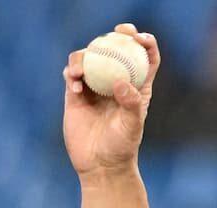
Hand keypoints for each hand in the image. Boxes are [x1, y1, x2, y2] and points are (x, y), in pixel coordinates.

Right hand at [62, 23, 159, 179]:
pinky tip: (75, 88)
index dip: (144, 42)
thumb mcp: (132, 126)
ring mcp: (95, 87)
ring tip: (80, 73)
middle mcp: (116, 82)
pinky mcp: (76, 95)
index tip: (136, 36)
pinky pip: (72, 74)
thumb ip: (130, 104)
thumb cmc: (122, 147)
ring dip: (84, 57)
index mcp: (137, 87)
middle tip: (112, 33)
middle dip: (115, 36)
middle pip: (116, 50)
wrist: (100, 165)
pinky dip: (71, 74)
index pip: (145, 58)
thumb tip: (120, 81)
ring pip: (89, 58)